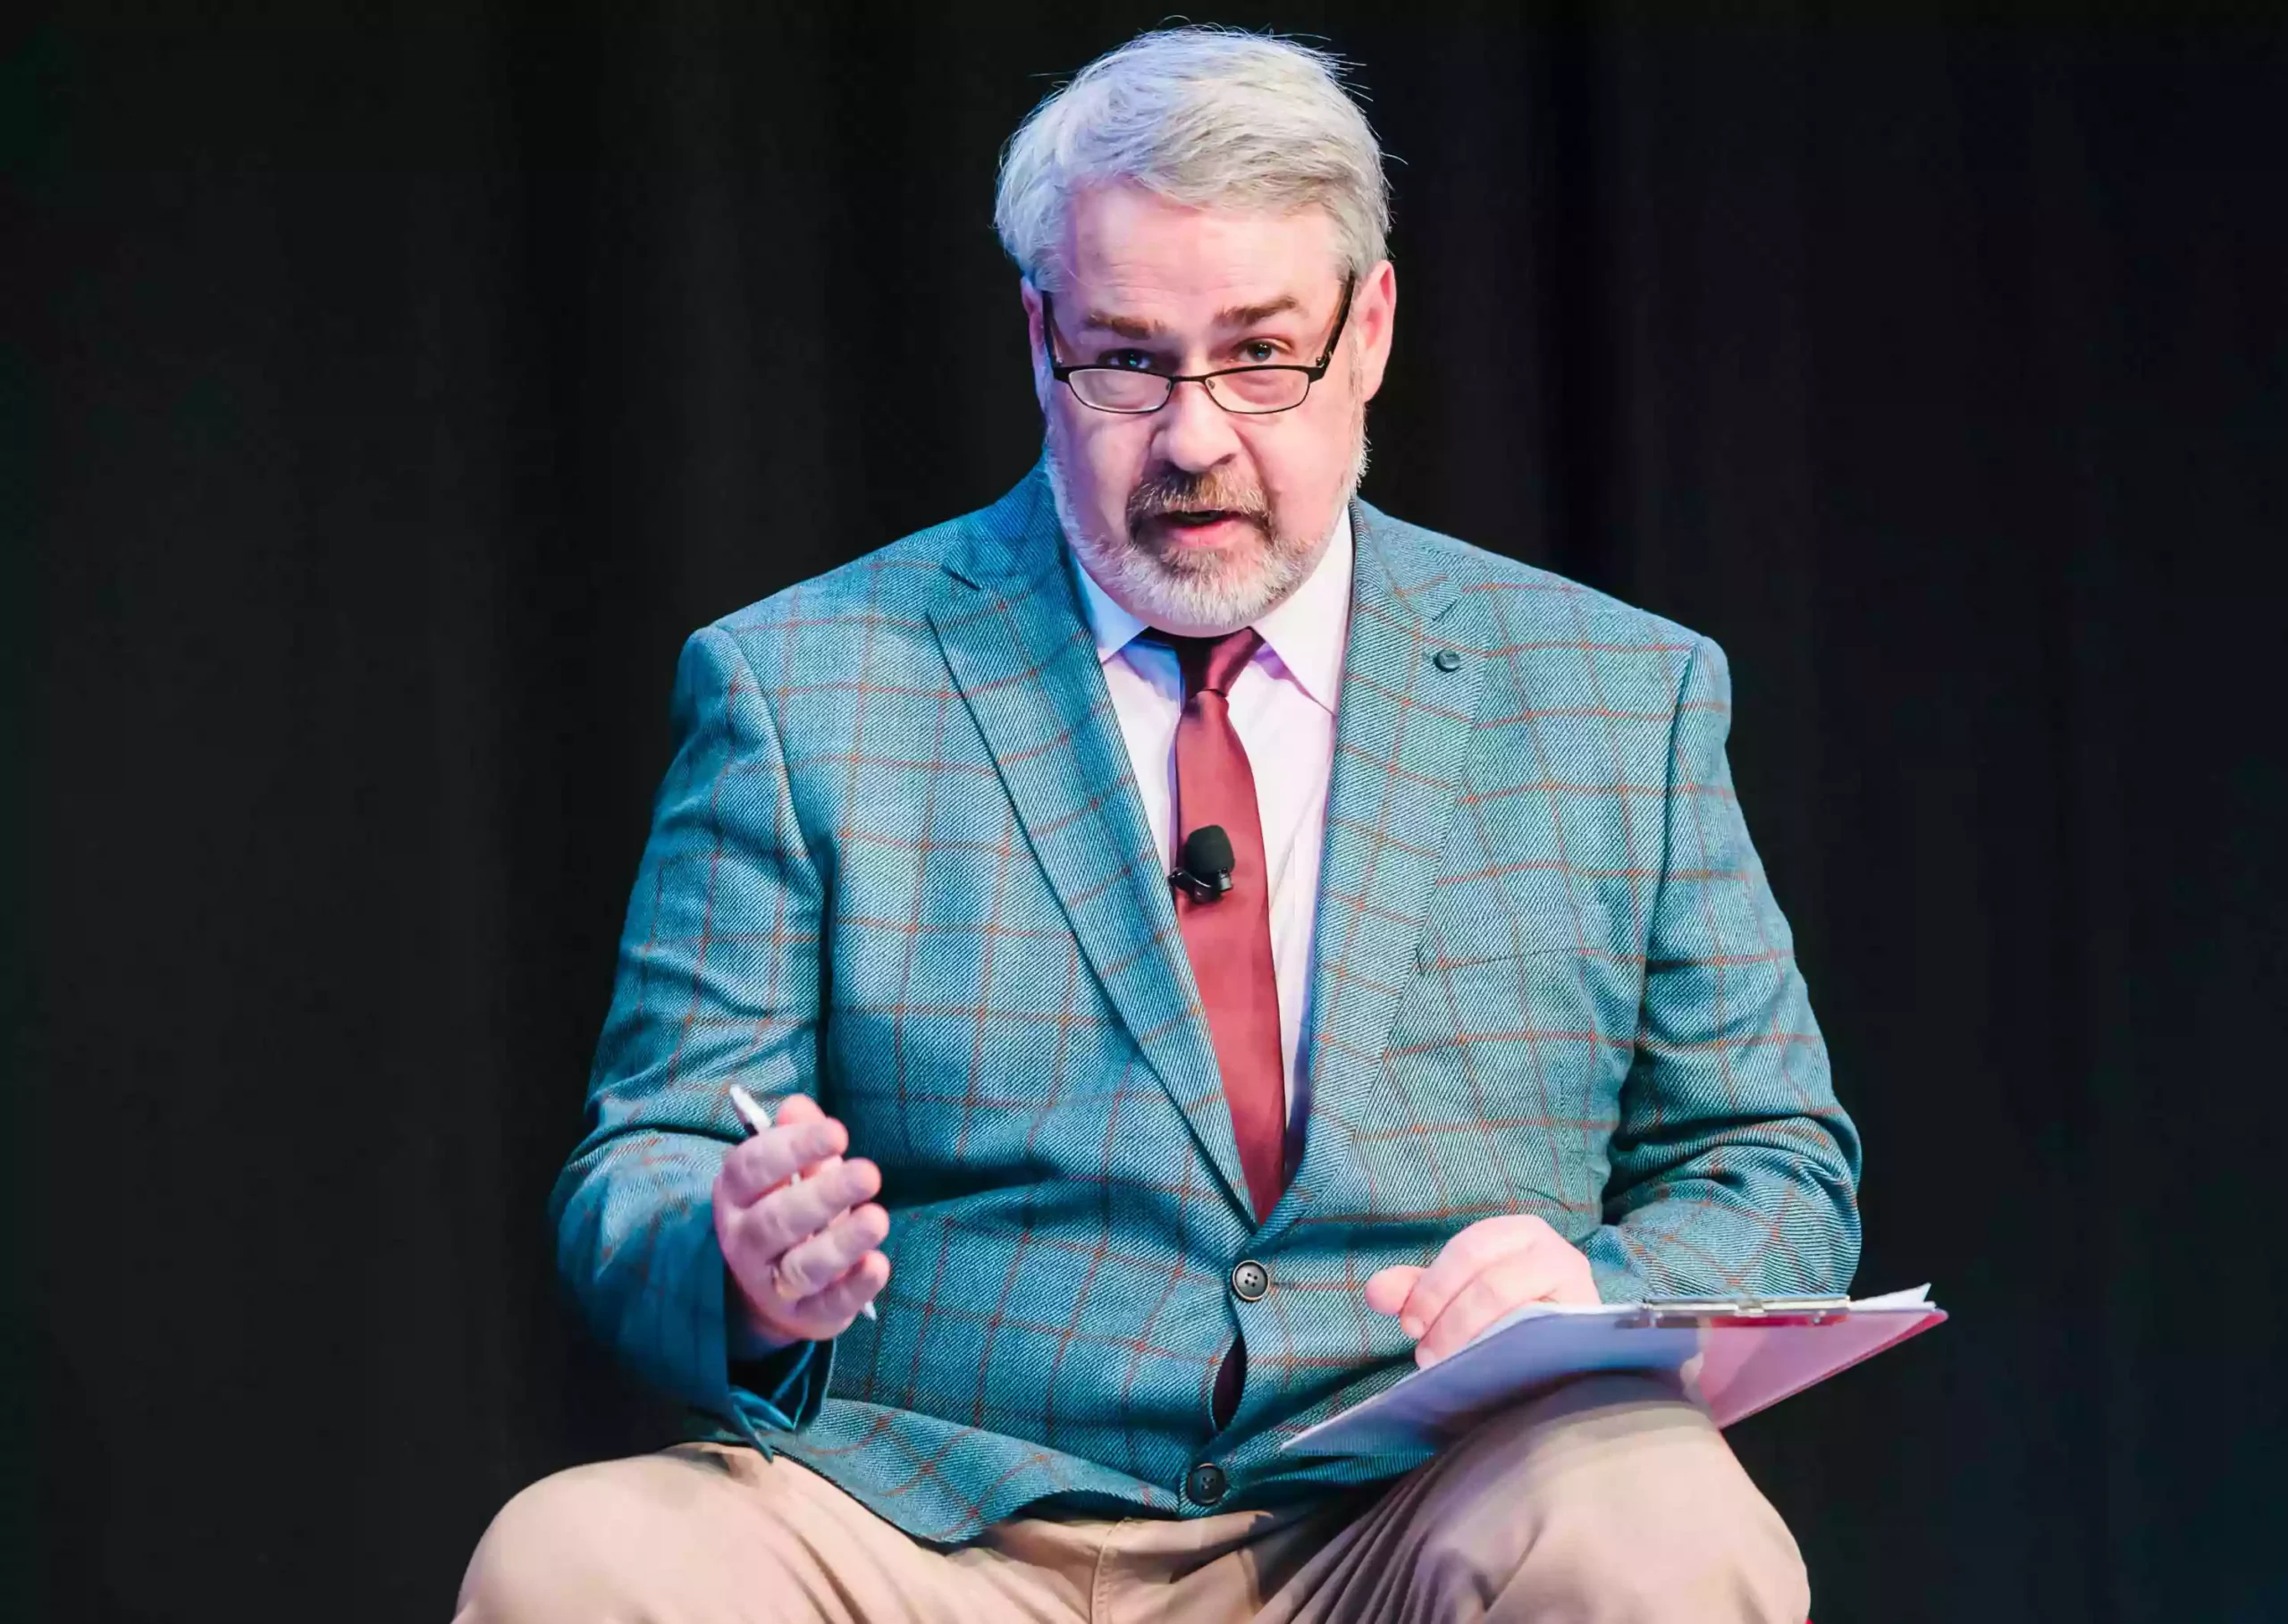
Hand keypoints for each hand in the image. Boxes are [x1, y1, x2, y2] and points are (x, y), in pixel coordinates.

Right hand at [712, 1093, 890, 1351]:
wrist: (771, 1288)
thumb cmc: (789, 1208)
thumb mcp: (790, 1171)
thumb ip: (798, 1138)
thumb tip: (799, 1106)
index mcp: (735, 1194)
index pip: (752, 1167)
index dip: (793, 1148)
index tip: (838, 1133)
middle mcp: (744, 1241)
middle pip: (777, 1219)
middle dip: (824, 1195)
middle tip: (869, 1173)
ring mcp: (771, 1284)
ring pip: (802, 1267)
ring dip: (842, 1243)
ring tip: (878, 1219)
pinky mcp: (804, 1317)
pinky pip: (828, 1305)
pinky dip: (855, 1288)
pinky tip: (878, 1265)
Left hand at [1364, 1215, 1598, 1366]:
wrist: (1567, 1347)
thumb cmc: (1506, 1312)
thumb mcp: (1456, 1295)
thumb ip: (1417, 1291)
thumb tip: (1376, 1292)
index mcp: (1517, 1232)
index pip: (1469, 1249)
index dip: (1433, 1288)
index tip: (1411, 1325)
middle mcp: (1554, 1251)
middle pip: (1491, 1282)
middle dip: (1451, 1321)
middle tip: (1427, 1354)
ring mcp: (1577, 1290)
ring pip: (1518, 1312)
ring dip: (1474, 1341)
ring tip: (1450, 1365)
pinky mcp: (1585, 1327)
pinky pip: (1543, 1339)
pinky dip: (1508, 1355)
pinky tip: (1489, 1372)